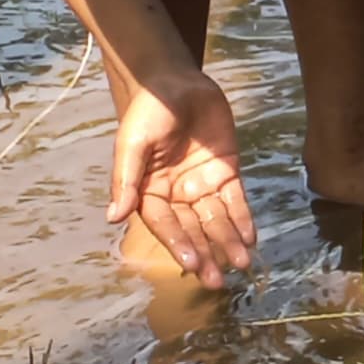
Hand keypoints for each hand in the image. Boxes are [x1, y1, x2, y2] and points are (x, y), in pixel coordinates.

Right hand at [110, 67, 255, 286]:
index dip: (178, 243)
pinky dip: (244, 219)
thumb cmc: (147, 113)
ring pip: (217, 219)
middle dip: (207, 253)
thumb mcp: (131, 144)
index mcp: (148, 191)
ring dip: (228, 242)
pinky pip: (236, 200)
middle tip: (219, 280)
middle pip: (193, 228)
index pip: (164, 224)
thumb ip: (126, 180)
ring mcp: (202, 184)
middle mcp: (175, 194)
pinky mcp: (226, 171)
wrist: (176, 83)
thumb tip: (112, 218)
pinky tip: (251, 239)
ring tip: (242, 264)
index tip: (192, 263)